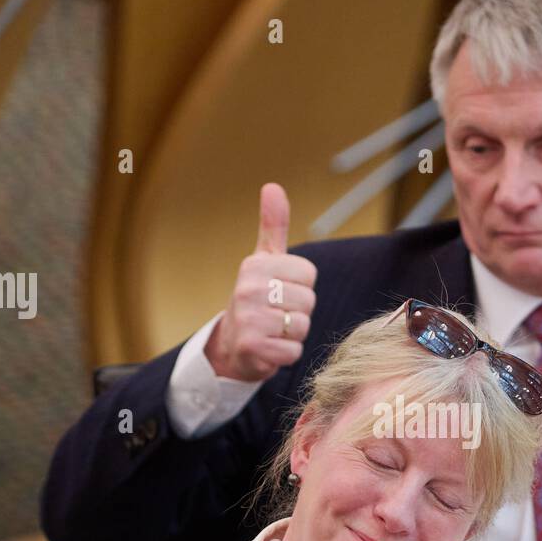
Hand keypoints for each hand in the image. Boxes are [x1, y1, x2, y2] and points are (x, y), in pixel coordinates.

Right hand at [204, 182, 317, 381]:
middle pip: (308, 301)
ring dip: (293, 334)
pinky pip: (294, 351)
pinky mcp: (253, 348)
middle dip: (298, 312)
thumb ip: (272, 225)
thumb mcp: (263, 260)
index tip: (280, 291)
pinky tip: (270, 348)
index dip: (301, 286)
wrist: (232, 345)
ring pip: (302, 326)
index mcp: (255, 265)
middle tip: (276, 314)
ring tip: (273, 330)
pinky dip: (286, 354)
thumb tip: (272, 186)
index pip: (308, 274)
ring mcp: (249, 319)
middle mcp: (248, 289)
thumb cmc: (256, 298)